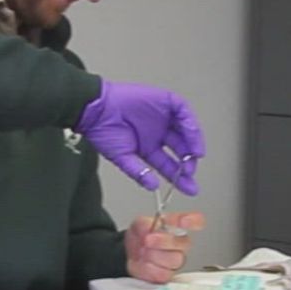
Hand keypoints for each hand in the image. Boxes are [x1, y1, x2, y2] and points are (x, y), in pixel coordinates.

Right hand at [76, 80, 205, 194]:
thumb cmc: (103, 131)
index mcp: (149, 147)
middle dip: (188, 162)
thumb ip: (138, 172)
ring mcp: (163, 118)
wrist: (96, 109)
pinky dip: (189, 122)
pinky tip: (191, 134)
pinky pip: (182, 111)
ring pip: (185, 131)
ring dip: (193, 143)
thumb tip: (153, 187)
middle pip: (181, 150)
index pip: (169, 165)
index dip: (179, 177)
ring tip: (194, 155)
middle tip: (189, 171)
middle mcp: (158, 134)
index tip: (190, 188)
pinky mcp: (164, 101)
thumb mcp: (122, 157)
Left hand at [125, 212, 204, 284]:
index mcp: (177, 227)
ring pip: (174, 259)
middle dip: (164, 241)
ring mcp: (176, 260)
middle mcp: (180, 244)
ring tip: (143, 252)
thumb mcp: (139, 224)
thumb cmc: (141, 238)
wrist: (130, 255)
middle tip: (148, 239)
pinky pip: (163, 273)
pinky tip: (144, 263)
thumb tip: (148, 228)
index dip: (193, 221)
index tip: (184, 221)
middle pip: (185, 243)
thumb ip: (144, 224)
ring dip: (154, 255)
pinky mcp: (168, 275)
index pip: (195, 221)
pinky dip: (149, 268)